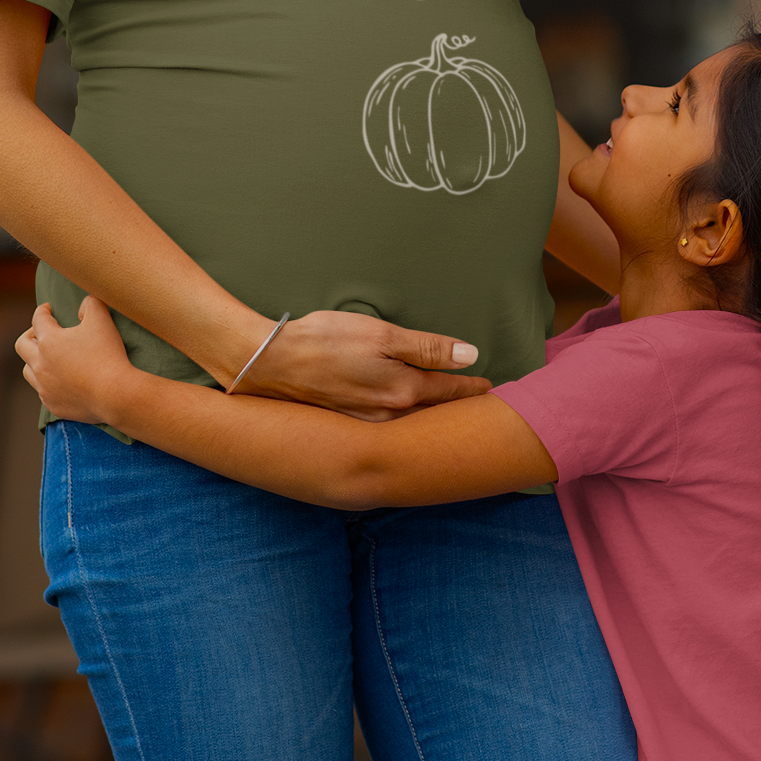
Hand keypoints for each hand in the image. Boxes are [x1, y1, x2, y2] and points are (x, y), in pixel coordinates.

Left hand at [16, 299, 132, 422]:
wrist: (114, 394)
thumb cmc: (107, 355)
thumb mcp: (102, 320)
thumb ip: (91, 304)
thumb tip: (84, 304)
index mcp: (49, 341)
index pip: (38, 319)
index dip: (43, 311)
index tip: (48, 309)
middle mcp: (40, 364)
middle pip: (22, 345)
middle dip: (30, 335)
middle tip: (41, 332)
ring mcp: (44, 386)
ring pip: (28, 371)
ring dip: (34, 361)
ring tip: (47, 359)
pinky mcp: (52, 404)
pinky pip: (43, 392)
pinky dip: (48, 383)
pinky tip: (59, 381)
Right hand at [235, 309, 489, 418]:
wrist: (269, 363)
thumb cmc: (324, 341)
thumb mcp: (381, 334)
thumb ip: (426, 347)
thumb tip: (469, 355)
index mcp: (403, 390)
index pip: (451, 392)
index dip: (474, 389)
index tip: (491, 389)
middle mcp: (390, 415)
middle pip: (435, 416)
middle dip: (458, 413)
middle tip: (482, 411)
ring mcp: (368, 423)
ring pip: (413, 424)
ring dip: (433, 419)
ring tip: (452, 416)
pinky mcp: (349, 422)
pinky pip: (390, 426)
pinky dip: (407, 422)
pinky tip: (408, 418)